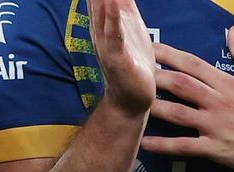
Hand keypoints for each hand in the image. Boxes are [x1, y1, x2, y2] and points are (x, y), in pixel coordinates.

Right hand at [88, 0, 155, 114]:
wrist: (132, 100)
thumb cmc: (132, 62)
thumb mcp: (128, 23)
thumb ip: (122, 3)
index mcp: (104, 18)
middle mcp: (101, 28)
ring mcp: (108, 44)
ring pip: (104, 12)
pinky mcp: (119, 60)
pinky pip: (115, 38)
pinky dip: (114, 21)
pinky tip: (116, 5)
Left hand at [141, 27, 233, 171]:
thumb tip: (233, 32)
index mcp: (229, 83)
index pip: (193, 64)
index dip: (169, 55)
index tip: (150, 48)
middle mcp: (219, 102)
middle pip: (179, 85)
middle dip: (154, 77)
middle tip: (132, 72)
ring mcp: (216, 126)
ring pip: (176, 114)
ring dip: (153, 108)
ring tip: (132, 104)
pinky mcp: (217, 150)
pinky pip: (185, 147)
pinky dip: (163, 146)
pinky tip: (145, 144)